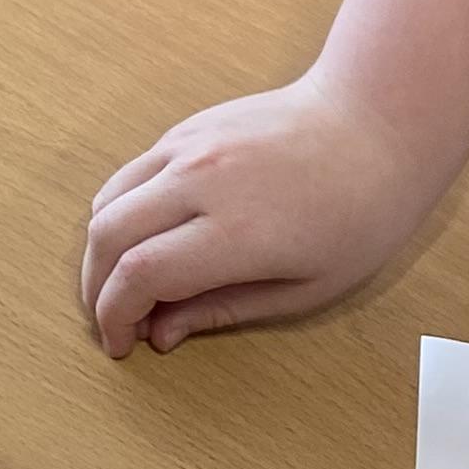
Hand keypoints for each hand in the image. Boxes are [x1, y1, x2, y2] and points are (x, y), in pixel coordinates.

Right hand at [80, 76, 464, 355]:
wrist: (374, 124)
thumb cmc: (360, 214)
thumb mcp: (308, 287)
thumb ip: (225, 311)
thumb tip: (161, 333)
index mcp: (237, 230)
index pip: (139, 275)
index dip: (115, 316)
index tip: (120, 344)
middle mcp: (200, 182)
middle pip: (107, 236)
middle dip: (95, 288)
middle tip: (111, 322)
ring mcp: (187, 147)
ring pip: (107, 201)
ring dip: (101, 250)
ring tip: (120, 284)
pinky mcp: (184, 130)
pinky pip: (129, 175)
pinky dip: (119, 214)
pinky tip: (143, 240)